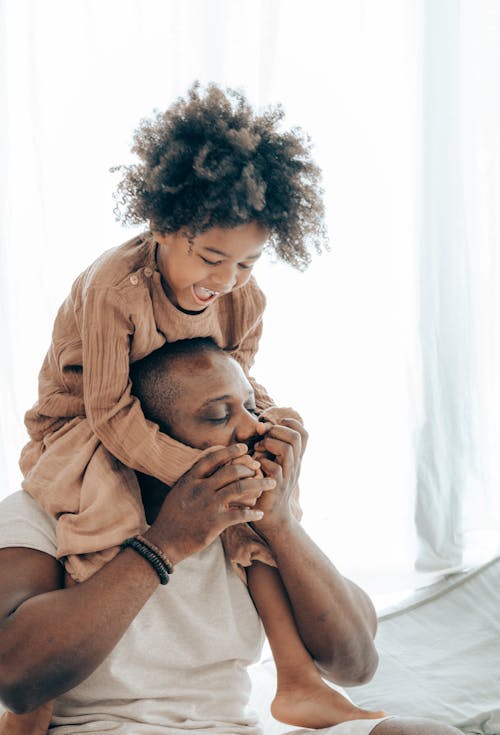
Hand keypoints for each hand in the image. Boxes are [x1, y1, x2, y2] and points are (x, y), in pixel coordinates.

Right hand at [145, 444, 274, 563]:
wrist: (165, 541)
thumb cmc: (172, 516)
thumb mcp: (179, 490)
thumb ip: (194, 478)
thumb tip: (208, 465)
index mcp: (191, 479)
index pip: (214, 458)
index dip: (230, 451)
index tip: (244, 448)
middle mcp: (201, 489)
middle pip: (232, 471)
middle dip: (250, 468)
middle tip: (260, 468)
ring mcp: (209, 505)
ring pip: (240, 489)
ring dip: (259, 485)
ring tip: (271, 484)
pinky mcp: (215, 523)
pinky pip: (240, 514)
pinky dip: (252, 513)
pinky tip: (260, 513)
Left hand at [251, 419, 305, 534]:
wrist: (272, 519)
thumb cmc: (267, 488)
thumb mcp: (271, 464)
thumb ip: (268, 446)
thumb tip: (260, 426)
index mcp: (295, 459)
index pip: (304, 434)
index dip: (291, 424)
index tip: (274, 427)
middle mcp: (295, 466)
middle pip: (296, 437)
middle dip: (276, 431)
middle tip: (263, 439)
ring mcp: (288, 476)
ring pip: (286, 449)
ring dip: (269, 444)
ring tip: (258, 451)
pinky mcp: (277, 487)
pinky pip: (273, 467)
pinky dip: (261, 462)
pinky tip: (255, 467)